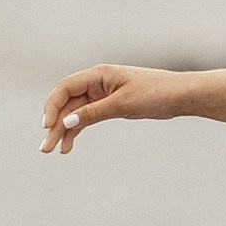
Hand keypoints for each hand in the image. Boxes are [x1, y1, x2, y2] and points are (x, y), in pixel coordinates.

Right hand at [40, 64, 189, 152]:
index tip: (47, 127)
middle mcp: (96, 83)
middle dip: (54, 124)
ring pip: (74, 113)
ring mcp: (101, 95)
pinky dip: (77, 130)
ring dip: (63, 130)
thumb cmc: (155, 93)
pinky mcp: (109, 105)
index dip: (52, 107)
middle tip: (45, 148)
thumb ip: (93, 113)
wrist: (180, 96)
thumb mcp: (123, 104)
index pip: (65, 88)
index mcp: (98, 75)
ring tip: (55, 150)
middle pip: (66, 103)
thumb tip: (67, 122)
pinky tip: (69, 145)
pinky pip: (86, 118)